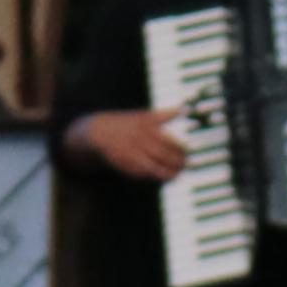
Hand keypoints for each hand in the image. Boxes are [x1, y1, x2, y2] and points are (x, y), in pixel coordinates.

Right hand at [80, 104, 194, 182]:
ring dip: (169, 174)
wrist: (99, 133)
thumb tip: (182, 109)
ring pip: (155, 169)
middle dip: (178, 163)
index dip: (181, 149)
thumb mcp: (143, 116)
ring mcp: (131, 155)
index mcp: (144, 127)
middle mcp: (138, 141)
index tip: (187, 151)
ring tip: (177, 174)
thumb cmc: (127, 124)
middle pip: (164, 156)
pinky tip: (163, 177)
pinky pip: (144, 175)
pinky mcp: (126, 166)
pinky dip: (155, 177)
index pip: (169, 141)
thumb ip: (164, 115)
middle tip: (185, 164)